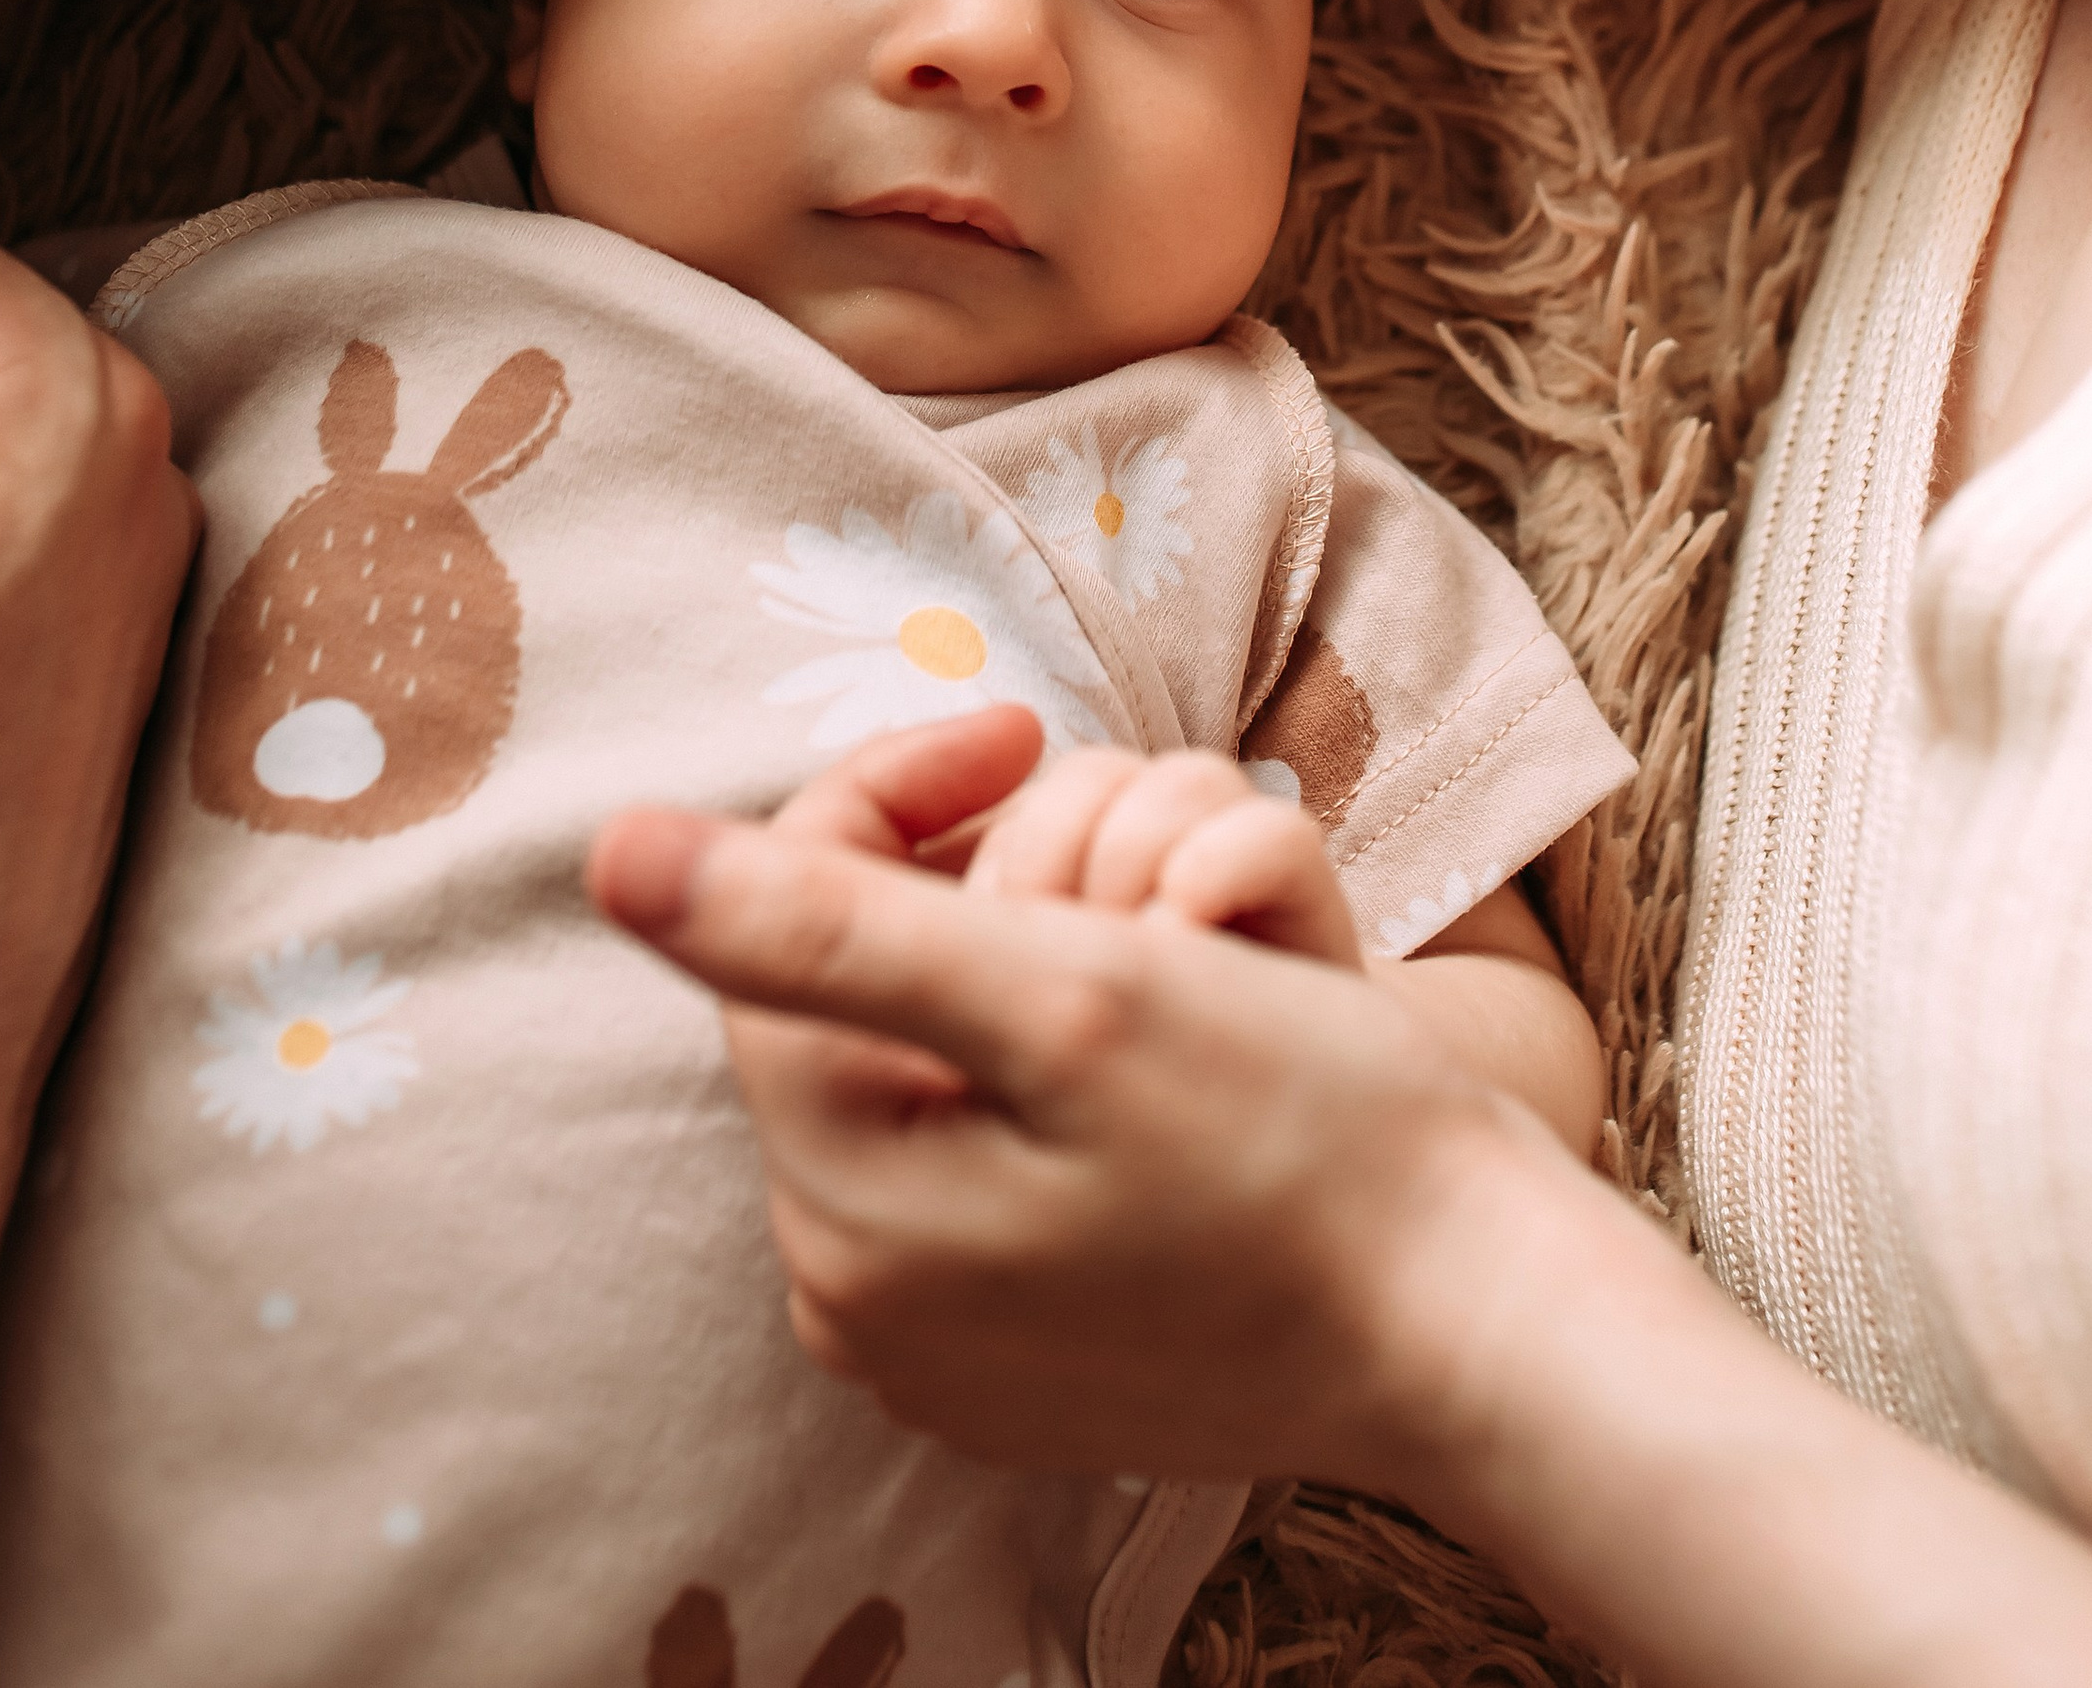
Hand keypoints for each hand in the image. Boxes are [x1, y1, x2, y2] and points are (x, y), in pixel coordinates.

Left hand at [591, 706, 1519, 1483]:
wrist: (1483, 1329)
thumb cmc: (1301, 1146)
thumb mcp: (1062, 992)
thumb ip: (825, 923)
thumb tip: (609, 852)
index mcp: (846, 1213)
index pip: (789, 918)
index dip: (903, 792)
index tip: (1027, 732)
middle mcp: (866, 1299)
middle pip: (872, 982)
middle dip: (1007, 880)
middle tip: (1151, 877)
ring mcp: (952, 1346)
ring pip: (950, 1043)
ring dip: (1062, 945)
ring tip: (1193, 949)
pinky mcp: (1044, 1360)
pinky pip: (1013, 1137)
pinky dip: (1092, 1050)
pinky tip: (1198, 1037)